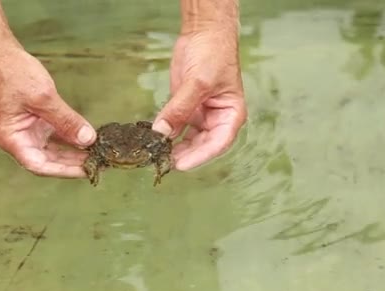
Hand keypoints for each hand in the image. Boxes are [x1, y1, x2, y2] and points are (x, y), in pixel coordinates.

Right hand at [0, 47, 96, 176]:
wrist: (1, 54)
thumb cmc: (13, 74)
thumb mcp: (43, 98)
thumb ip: (66, 121)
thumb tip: (88, 139)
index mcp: (13, 140)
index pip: (40, 165)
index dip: (64, 171)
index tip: (86, 170)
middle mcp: (20, 140)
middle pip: (50, 160)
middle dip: (74, 163)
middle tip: (99, 163)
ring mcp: (29, 131)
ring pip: (55, 149)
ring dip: (74, 152)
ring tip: (98, 154)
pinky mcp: (37, 122)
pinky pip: (57, 135)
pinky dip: (71, 137)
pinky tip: (88, 139)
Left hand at [152, 28, 247, 170]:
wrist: (204, 32)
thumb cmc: (214, 54)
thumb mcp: (197, 82)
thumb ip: (179, 108)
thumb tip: (161, 132)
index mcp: (231, 115)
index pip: (218, 143)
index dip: (200, 156)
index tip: (181, 164)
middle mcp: (217, 120)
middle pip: (201, 146)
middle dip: (183, 154)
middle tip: (163, 161)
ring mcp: (200, 116)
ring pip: (187, 140)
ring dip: (173, 147)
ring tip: (156, 154)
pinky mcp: (185, 109)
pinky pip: (175, 127)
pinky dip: (165, 133)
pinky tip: (153, 139)